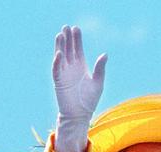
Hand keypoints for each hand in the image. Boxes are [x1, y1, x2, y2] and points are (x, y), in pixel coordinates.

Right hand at [52, 25, 106, 151]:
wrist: (79, 115)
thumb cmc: (89, 101)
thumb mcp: (98, 83)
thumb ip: (100, 68)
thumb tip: (104, 54)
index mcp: (81, 67)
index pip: (78, 49)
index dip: (77, 39)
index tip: (76, 28)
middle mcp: (71, 68)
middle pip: (68, 50)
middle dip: (67, 39)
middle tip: (66, 27)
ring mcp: (64, 75)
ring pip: (60, 57)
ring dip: (60, 46)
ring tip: (60, 34)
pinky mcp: (58, 82)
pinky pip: (56, 70)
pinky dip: (57, 62)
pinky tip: (59, 53)